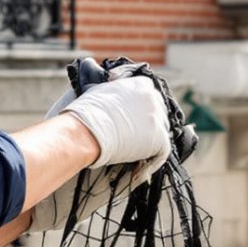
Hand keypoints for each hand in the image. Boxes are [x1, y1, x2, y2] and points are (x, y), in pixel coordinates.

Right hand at [52, 59, 170, 173]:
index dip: (141, 111)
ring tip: (136, 154)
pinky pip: (162, 152)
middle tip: (135, 139)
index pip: (149, 96)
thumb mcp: (99, 90)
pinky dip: (152, 161)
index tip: (133, 122)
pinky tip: (139, 167)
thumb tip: (97, 79)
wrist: (85, 132)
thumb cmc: (84, 113)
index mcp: (140, 84)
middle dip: (148, 126)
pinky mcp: (160, 138)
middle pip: (158, 113)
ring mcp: (158, 117)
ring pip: (161, 131)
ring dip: (151, 142)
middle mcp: (154, 97)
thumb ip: (111, 88)